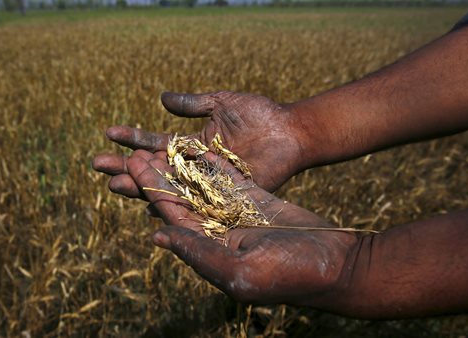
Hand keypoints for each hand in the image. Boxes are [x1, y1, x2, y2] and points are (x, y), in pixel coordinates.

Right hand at [93, 91, 315, 195]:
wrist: (290, 131)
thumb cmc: (259, 115)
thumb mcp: (222, 103)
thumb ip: (194, 104)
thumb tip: (161, 98)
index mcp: (193, 145)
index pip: (155, 143)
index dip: (132, 138)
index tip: (108, 132)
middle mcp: (194, 167)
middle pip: (153, 169)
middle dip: (125, 166)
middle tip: (97, 164)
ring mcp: (207, 184)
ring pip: (167, 188)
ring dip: (140, 186)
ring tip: (114, 184)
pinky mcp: (222, 197)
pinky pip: (193, 204)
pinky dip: (172, 205)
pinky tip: (148, 206)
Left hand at [125, 149, 355, 305]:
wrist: (336, 264)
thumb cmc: (291, 275)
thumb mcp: (240, 269)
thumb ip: (198, 252)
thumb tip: (157, 236)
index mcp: (209, 249)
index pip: (172, 216)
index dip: (150, 191)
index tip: (130, 167)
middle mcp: (218, 231)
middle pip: (180, 199)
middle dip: (158, 176)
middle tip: (133, 152)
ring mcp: (237, 214)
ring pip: (200, 186)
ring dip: (178, 167)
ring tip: (156, 145)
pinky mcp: (256, 200)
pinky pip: (228, 179)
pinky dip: (211, 163)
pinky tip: (193, 148)